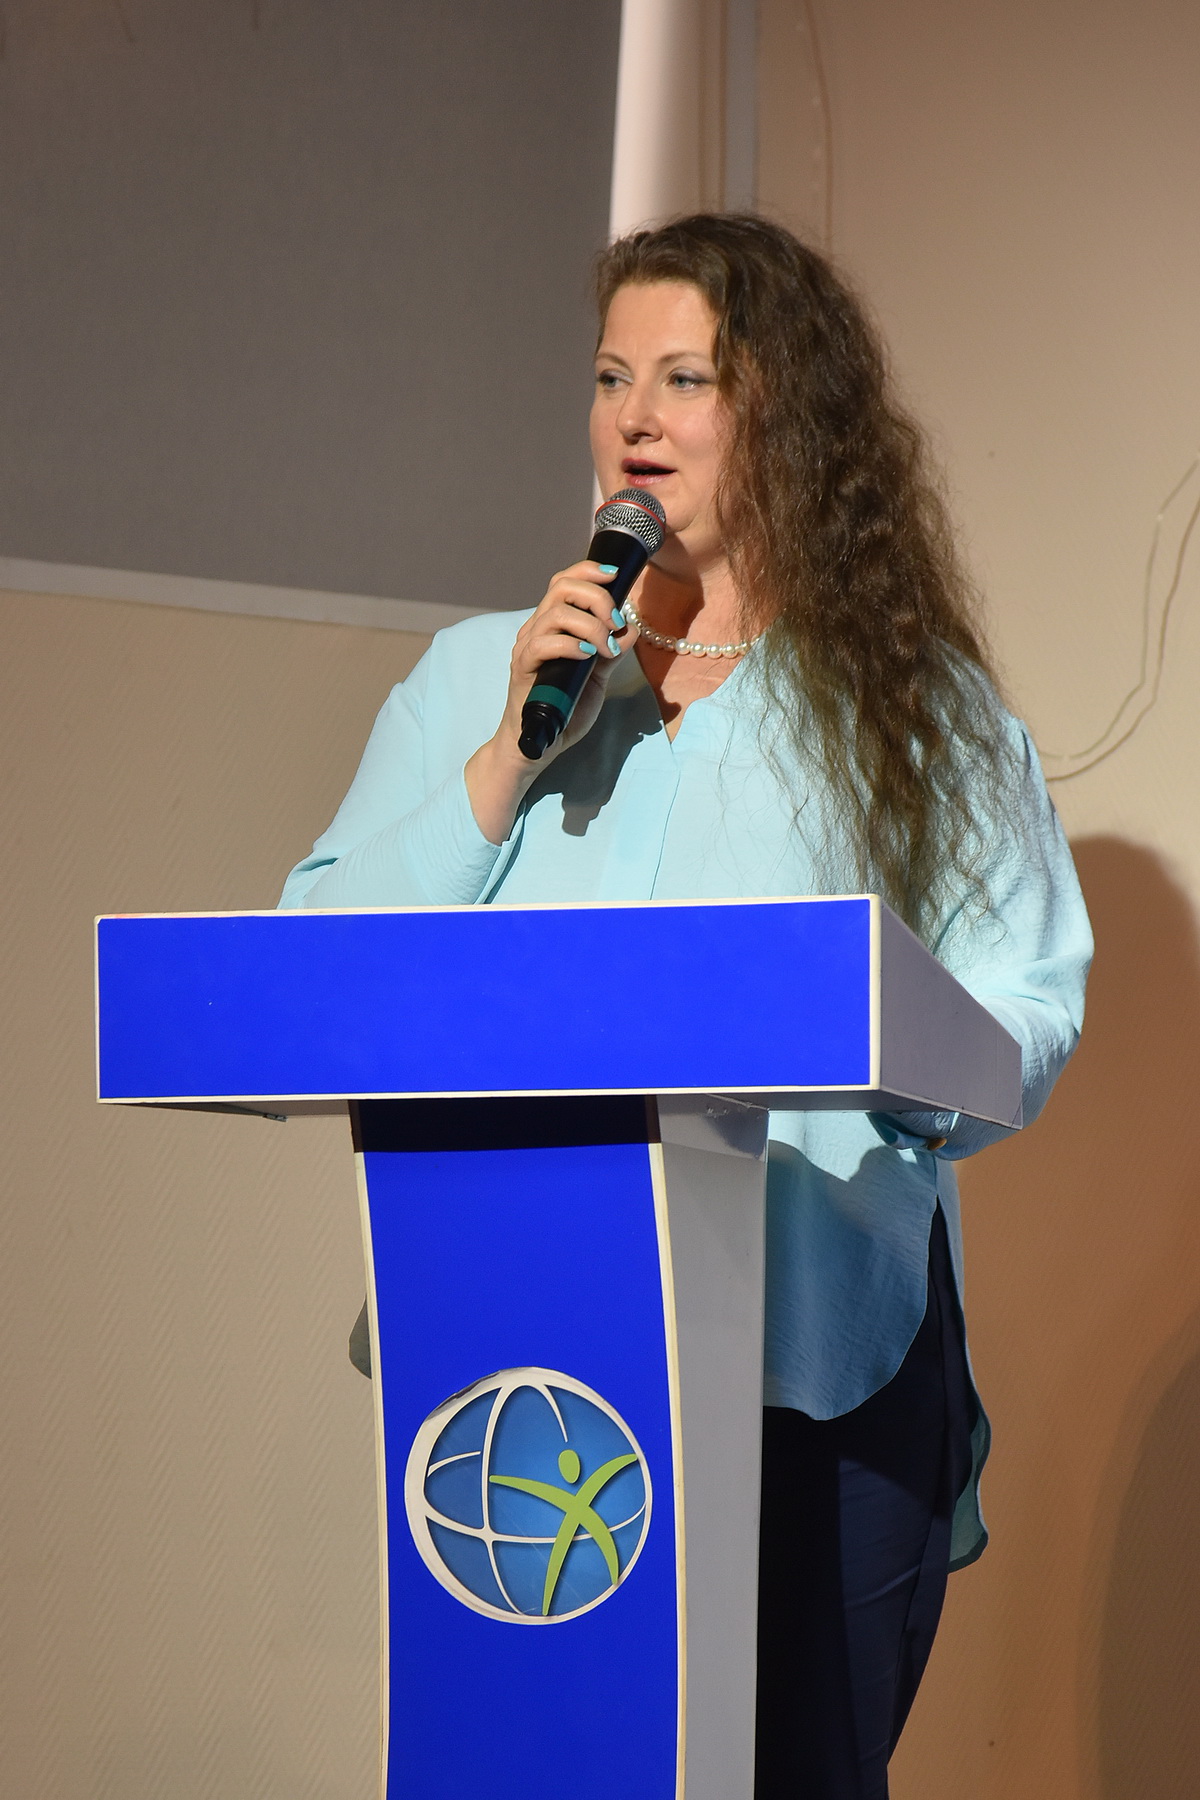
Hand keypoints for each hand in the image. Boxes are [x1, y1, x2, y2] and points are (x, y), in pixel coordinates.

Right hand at [464, 561, 632, 844]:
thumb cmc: (564, 709)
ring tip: (606, 649)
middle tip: (615, 623)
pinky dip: (571, 644)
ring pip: (557, 613)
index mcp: (553, 625)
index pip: (565, 582)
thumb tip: (631, 627)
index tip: (616, 576)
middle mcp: (537, 629)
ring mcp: (528, 647)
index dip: (589, 570)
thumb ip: (611, 651)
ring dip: (590, 625)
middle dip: (597, 597)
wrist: (540, 743)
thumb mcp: (597, 677)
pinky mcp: (523, 668)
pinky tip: (588, 656)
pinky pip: (544, 643)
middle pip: (562, 587)